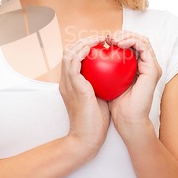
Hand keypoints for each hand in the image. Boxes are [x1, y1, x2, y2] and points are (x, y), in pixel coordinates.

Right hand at [59, 35, 110, 158]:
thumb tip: (113, 75)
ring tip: (97, 39)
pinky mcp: (73, 85)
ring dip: (83, 43)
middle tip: (99, 39)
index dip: (83, 49)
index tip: (99, 46)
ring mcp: (67, 83)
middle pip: (68, 52)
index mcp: (70, 85)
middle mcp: (65, 82)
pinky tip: (95, 48)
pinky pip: (75, 61)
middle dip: (82, 41)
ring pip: (69, 53)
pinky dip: (83, 51)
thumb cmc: (94, 123)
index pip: (72, 60)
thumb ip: (100, 85)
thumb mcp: (97, 99)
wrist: (86, 139)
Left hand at [107, 31, 161, 136]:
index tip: (102, 41)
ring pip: (142, 40)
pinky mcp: (153, 69)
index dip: (118, 39)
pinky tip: (119, 44)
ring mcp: (152, 67)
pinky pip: (144, 47)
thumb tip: (89, 53)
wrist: (126, 119)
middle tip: (108, 37)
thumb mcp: (105, 81)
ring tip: (113, 38)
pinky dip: (132, 41)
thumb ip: (103, 68)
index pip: (130, 45)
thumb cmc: (114, 103)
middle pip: (137, 40)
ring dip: (127, 35)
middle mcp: (146, 65)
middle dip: (123, 33)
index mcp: (137, 67)